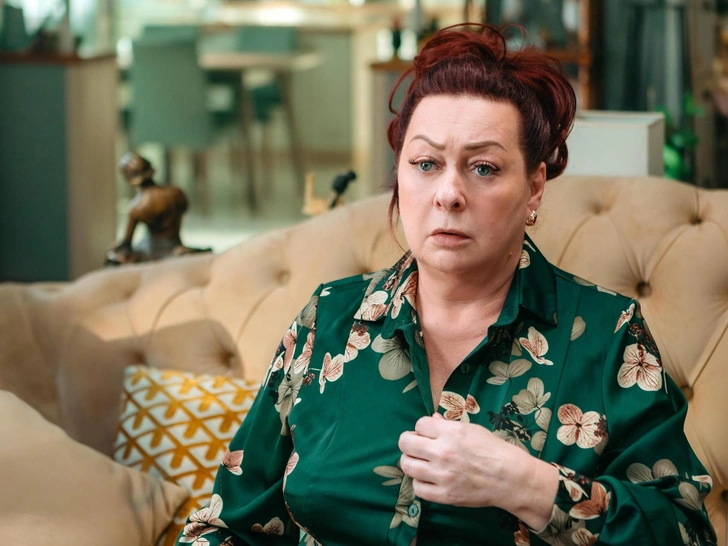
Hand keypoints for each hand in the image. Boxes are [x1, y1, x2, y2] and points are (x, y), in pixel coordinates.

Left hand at [397, 414, 557, 529]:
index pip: (419, 424)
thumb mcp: (471, 430)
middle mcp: (443, 452)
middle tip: (416, 446)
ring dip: (411, 461)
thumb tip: (430, 420)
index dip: (422, 428)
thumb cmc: (493, 450)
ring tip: (420, 462)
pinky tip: (428, 479)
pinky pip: (418, 488)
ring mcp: (442, 475)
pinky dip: (420, 482)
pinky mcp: (444, 495)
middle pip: (406, 443)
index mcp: (451, 433)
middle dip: (409, 442)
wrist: (510, 478)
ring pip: (407, 465)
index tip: (428, 433)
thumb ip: (447, 425)